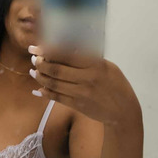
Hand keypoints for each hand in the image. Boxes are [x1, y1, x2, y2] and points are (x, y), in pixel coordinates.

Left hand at [27, 44, 141, 125]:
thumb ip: (88, 58)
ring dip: (40, 77)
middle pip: (56, 69)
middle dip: (41, 63)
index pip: (67, 54)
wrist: (123, 110)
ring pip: (54, 84)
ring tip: (34, 72)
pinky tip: (38, 89)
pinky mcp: (78, 105)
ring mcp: (81, 93)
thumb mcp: (107, 66)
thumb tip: (65, 48)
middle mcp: (87, 78)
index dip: (49, 50)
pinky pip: (57, 97)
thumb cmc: (116, 84)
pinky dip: (46, 93)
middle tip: (34, 59)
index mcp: (95, 64)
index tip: (37, 47)